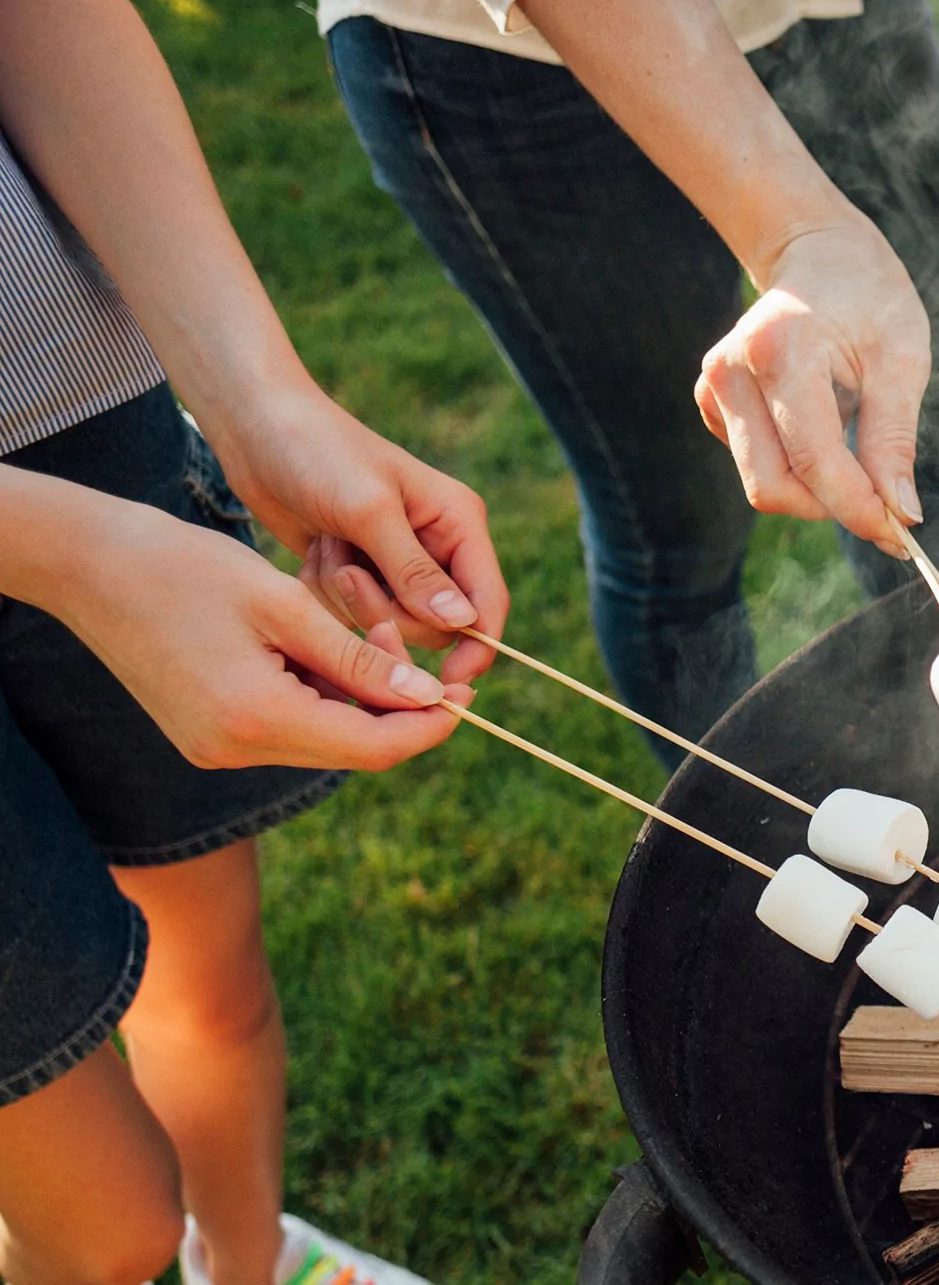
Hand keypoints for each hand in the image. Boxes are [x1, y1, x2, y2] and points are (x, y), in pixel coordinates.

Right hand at [47, 496, 470, 770]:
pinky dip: (319, 692)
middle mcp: (235, 750)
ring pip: (322, 735)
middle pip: (350, 748)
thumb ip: (358, 660)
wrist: (91, 569)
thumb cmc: (188, 569)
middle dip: (397, 706)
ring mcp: (216, 749)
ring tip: (364, 630)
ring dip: (358, 694)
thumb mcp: (286, 606)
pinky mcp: (206, 735)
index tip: (466, 695)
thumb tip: (427, 698)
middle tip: (411, 646)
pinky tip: (323, 646)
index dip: (428, 726)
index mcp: (257, 719)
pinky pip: (288, 724)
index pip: (372, 746)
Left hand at [208, 388, 508, 682]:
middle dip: (385, 610)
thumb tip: (462, 623)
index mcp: (458, 523)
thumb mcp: (368, 510)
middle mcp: (436, 547)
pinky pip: (351, 615)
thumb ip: (415, 570)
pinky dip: (326, 592)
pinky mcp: (359, 573)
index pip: (487, 601)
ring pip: (389, 624)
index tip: (445, 683)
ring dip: (349, 598)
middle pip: (434, 625)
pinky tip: (314, 551)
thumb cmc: (318, 453)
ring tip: (328, 547)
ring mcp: (395, 563)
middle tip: (348, 572)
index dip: (476, 646)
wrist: (257, 431)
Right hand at [694, 220, 930, 554]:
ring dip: (817, 490)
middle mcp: (732, 370)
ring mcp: (713, 387)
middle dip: (832, 507)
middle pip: (774, 486)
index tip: (900, 534)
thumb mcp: (902, 360)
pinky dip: (799, 468)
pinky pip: (758, 463)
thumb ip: (894, 440)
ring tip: (858, 448)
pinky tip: (824, 425)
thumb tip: (900, 514)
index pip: (813, 460)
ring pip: (763, 483)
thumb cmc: (870, 298)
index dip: (857, 508)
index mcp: (780, 350)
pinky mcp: (711, 402)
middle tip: (885, 506)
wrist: (818, 252)